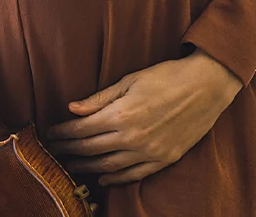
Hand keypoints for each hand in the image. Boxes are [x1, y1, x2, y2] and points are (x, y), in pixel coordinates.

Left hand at [47, 50, 242, 185]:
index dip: (63, 133)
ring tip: (71, 164)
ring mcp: (149, 152)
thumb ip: (100, 98)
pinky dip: (115, 178)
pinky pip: (133, 175)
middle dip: (69, 149)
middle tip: (54, 149)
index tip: (50, 132)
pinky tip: (102, 176)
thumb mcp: (129, 80)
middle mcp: (132, 137)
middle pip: (91, 149)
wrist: (205, 88)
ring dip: (87, 166)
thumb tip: (72, 108)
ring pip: (109, 166)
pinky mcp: (164, 160)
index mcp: (121, 115)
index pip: (82, 130)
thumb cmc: (165, 77)